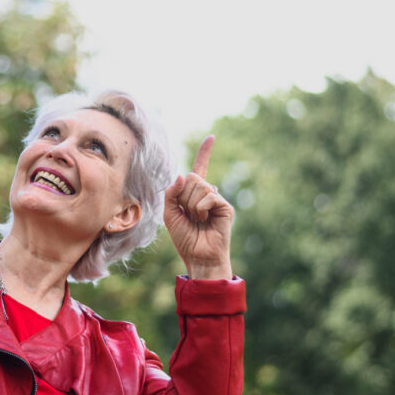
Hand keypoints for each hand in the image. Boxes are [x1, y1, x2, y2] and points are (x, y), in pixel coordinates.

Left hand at [163, 135, 233, 278]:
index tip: (211, 137)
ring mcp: (217, 199)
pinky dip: (201, 209)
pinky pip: (208, 196)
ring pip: (199, 186)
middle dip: (184, 196)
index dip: (204, 153)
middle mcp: (207, 193)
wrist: (198, 256)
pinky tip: (205, 220)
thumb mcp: (169, 214)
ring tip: (197, 220)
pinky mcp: (225, 207)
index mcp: (193, 194)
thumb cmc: (184, 238)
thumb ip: (171, 193)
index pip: (199, 169)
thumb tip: (183, 175)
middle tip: (189, 214)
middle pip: (192, 177)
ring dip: (191, 205)